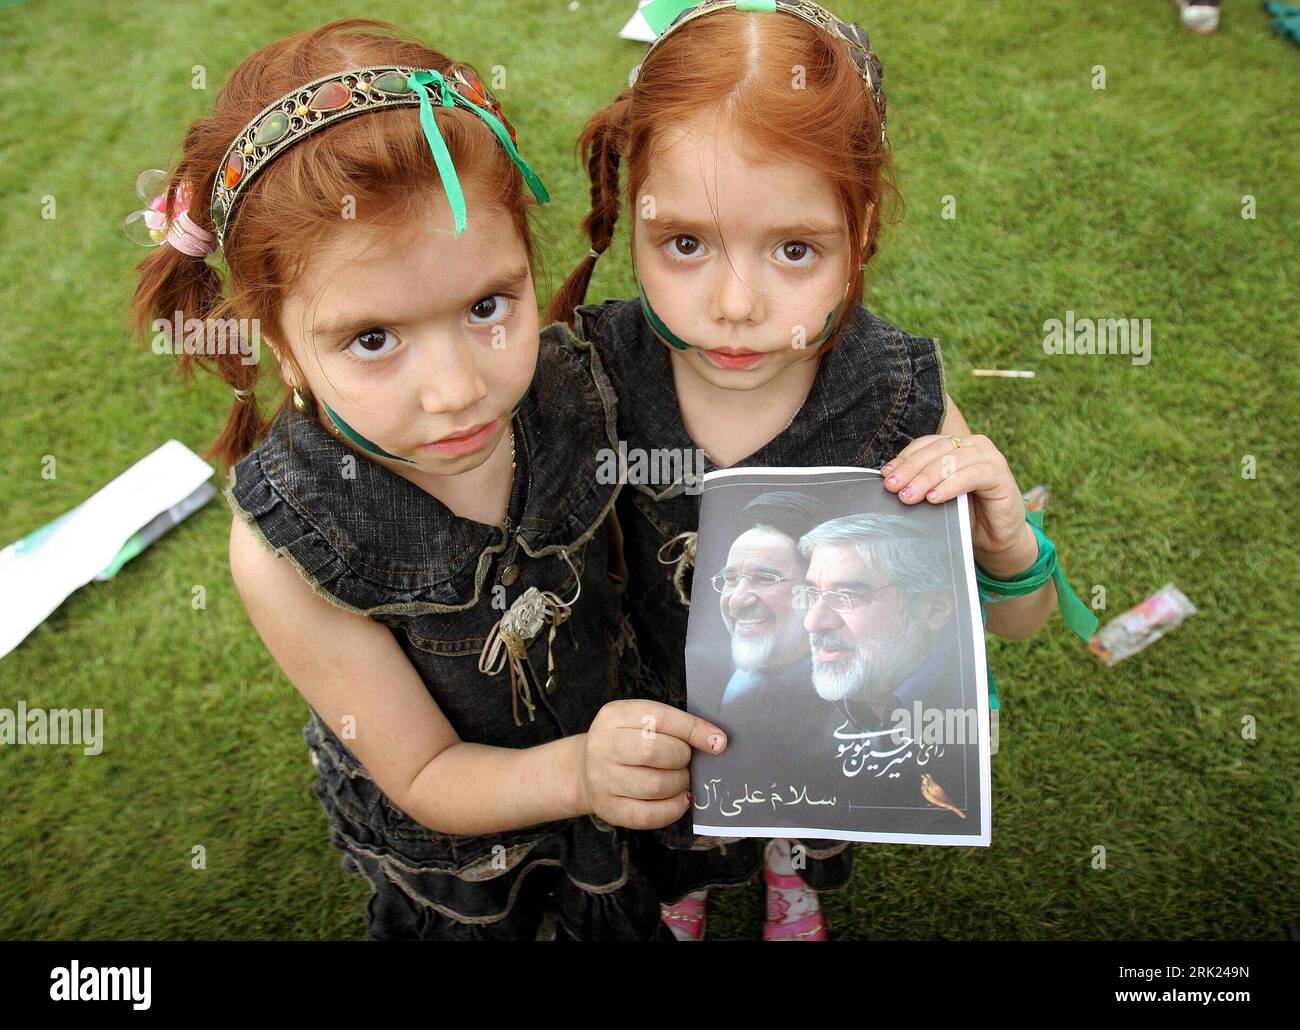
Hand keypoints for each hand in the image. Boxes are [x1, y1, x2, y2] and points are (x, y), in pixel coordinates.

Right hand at [578, 700, 725, 829]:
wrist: (586, 768)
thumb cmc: (628, 741)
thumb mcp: (643, 721)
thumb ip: (677, 726)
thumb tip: (717, 742)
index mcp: (615, 715)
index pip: (659, 718)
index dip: (693, 730)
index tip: (718, 743)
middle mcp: (603, 745)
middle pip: (654, 751)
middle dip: (682, 759)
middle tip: (686, 762)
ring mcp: (602, 779)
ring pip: (654, 785)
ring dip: (679, 784)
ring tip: (680, 779)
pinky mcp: (608, 808)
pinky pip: (648, 815)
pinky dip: (673, 809)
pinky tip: (680, 800)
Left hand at [880, 433, 1036, 576]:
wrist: (996, 538)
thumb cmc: (965, 515)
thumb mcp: (937, 495)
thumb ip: (919, 484)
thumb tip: (889, 480)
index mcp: (956, 445)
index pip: (925, 445)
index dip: (905, 458)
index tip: (886, 475)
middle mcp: (973, 445)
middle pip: (936, 451)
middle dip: (911, 469)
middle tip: (894, 488)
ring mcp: (989, 457)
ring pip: (952, 460)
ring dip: (927, 478)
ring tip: (909, 496)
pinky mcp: (1000, 475)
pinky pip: (972, 475)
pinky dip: (951, 485)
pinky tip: (934, 498)